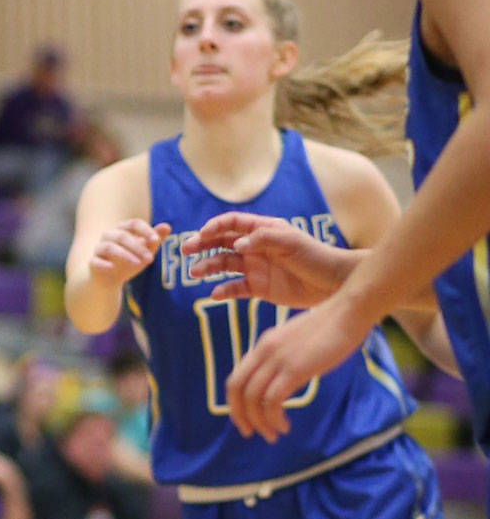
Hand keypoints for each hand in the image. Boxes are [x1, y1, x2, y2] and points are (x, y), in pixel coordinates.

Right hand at [89, 219, 170, 285]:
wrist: (109, 279)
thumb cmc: (129, 261)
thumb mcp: (145, 251)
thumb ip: (154, 239)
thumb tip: (167, 226)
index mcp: (122, 229)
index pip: (134, 224)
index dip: (145, 231)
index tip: (156, 240)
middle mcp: (109, 235)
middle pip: (122, 236)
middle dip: (138, 247)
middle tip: (150, 259)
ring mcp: (99, 248)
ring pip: (109, 247)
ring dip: (124, 255)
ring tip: (137, 264)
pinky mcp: (93, 262)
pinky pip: (94, 261)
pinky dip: (102, 263)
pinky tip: (111, 268)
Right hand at [182, 213, 353, 308]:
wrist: (333, 284)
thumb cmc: (315, 256)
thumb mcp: (291, 242)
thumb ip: (263, 239)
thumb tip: (237, 243)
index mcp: (262, 230)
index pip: (232, 223)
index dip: (215, 227)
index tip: (202, 235)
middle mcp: (255, 247)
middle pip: (221, 243)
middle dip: (202, 245)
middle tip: (184, 251)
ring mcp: (255, 267)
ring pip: (223, 265)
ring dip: (207, 267)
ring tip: (194, 273)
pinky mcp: (259, 288)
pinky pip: (235, 288)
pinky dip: (223, 291)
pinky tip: (214, 294)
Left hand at [226, 298, 370, 439]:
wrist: (348, 312)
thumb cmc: (332, 328)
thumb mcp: (298, 342)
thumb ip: (286, 358)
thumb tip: (285, 381)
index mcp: (263, 344)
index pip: (236, 377)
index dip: (236, 402)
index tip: (247, 418)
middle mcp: (264, 351)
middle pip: (236, 388)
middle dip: (239, 415)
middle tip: (251, 433)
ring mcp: (277, 359)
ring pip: (252, 398)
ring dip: (259, 422)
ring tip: (273, 435)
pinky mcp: (294, 369)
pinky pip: (272, 401)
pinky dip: (274, 418)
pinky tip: (284, 426)